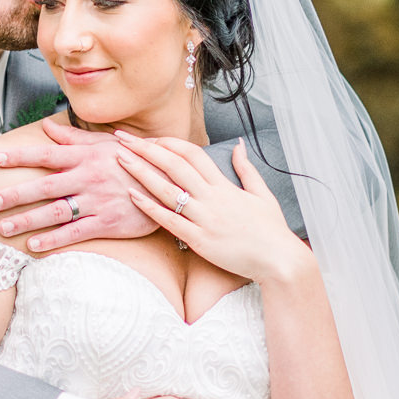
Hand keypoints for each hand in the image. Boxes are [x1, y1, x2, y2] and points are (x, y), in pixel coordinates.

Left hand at [0, 117, 156, 251]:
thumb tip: (47, 127)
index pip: (47, 155)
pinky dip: (54, 239)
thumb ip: (73, 138)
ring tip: (4, 229)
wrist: (169, 183)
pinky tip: (33, 246)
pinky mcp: (107, 222)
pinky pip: (75, 232)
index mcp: (85, 157)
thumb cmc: (133, 161)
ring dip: (28, 221)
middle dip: (16, 195)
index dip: (21, 156)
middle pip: (44, 186)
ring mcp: (97, 201)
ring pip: (56, 212)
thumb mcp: (105, 144)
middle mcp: (88, 178)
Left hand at [116, 135, 310, 284]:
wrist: (279, 260)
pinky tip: (131, 196)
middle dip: (146, 149)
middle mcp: (212, 198)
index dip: (168, 143)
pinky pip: (170, 221)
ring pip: (167, 189)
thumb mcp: (262, 193)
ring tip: (119, 159)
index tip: (148, 138)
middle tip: (122, 138)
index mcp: (224, 185)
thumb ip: (246, 169)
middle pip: (174, 165)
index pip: (192, 154)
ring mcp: (205, 218)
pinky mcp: (199, 240)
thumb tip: (238, 145)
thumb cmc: (271, 229)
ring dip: (141, 172)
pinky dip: (150, 207)